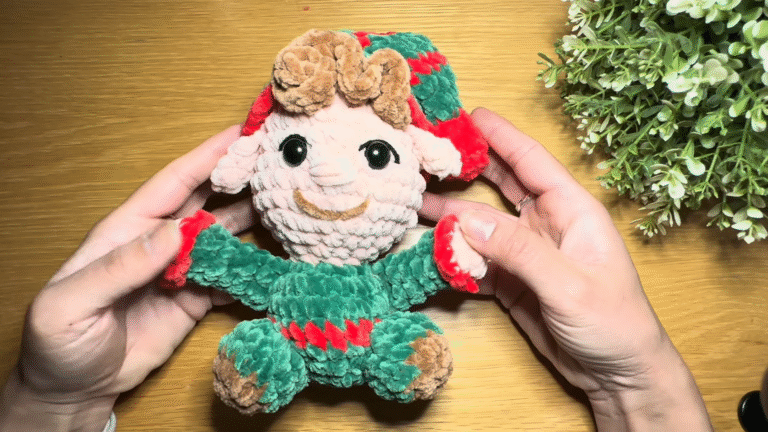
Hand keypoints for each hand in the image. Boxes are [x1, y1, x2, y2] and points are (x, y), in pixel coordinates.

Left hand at [0, 126, 255, 431]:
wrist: (74, 387)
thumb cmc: (58, 340)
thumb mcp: (73, 302)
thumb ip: (121, 267)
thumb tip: (173, 233)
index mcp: (129, 229)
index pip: (174, 183)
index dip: (207, 157)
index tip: (241, 134)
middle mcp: (161, 242)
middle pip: (207, 200)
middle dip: (240, 177)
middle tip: (278, 160)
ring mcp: (181, 270)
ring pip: (225, 235)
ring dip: (254, 218)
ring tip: (287, 201)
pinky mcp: (196, 299)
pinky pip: (231, 276)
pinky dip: (255, 268)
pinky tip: (279, 257)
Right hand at [420, 108, 712, 430]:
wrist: (619, 375)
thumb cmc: (614, 322)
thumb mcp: (569, 284)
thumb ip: (519, 250)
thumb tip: (465, 218)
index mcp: (571, 210)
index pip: (530, 161)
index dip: (498, 135)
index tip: (464, 115)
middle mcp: (546, 224)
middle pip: (500, 183)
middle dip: (466, 166)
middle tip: (428, 149)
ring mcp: (526, 252)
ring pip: (481, 223)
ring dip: (450, 213)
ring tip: (414, 197)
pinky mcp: (512, 281)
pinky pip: (476, 260)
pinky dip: (454, 255)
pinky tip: (430, 249)